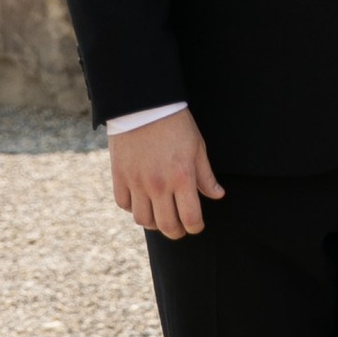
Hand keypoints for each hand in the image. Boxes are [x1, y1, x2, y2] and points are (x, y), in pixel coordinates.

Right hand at [109, 110, 224, 239]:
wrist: (144, 104)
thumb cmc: (176, 124)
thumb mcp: (198, 147)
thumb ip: (206, 176)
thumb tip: (217, 195)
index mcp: (182, 178)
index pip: (190, 218)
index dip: (195, 227)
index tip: (196, 226)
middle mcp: (159, 185)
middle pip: (166, 226)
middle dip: (176, 232)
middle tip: (179, 228)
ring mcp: (137, 182)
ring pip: (143, 220)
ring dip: (153, 223)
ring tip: (159, 216)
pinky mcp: (119, 176)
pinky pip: (123, 204)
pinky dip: (132, 208)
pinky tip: (141, 200)